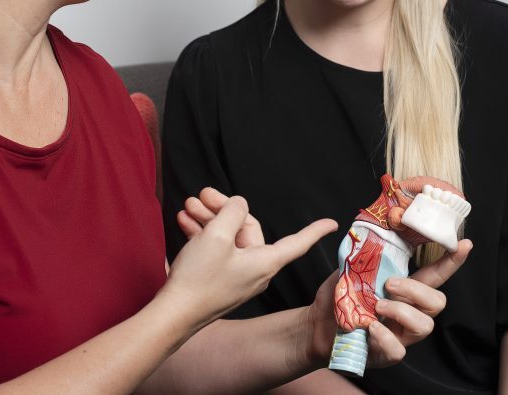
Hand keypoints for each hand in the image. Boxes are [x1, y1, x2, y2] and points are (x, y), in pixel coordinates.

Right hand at [162, 190, 335, 331]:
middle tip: (202, 194)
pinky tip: (185, 221)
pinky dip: (203, 234)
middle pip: (247, 229)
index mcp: (265, 261)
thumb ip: (232, 212)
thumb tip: (238, 205)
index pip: (297, 243)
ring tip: (188, 206)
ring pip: (228, 237)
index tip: (333, 224)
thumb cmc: (200, 277)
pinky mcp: (219, 280)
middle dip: (224, 209)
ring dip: (208, 219)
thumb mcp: (217, 235)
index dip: (314, 231)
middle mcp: (255, 269)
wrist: (174, 314)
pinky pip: (217, 250)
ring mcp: (236, 275)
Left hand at [303, 240, 471, 367]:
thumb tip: (370, 241)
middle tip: (389, 285)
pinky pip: (399, 349)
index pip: (433, 275)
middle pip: (438, 301)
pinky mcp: (387, 354)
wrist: (316, 326)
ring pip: (425, 325)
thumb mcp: (349, 273)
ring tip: (377, 308)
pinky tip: (370, 327)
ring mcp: (400, 335)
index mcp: (403, 291)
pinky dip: (384, 336)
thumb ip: (364, 260)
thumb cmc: (337, 300)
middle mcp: (408, 313)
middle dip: (416, 290)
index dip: (450, 262)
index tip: (465, 244)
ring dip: (401, 311)